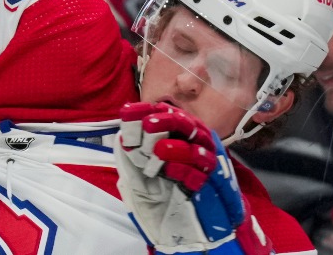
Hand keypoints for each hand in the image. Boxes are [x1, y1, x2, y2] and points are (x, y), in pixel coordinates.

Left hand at [113, 102, 271, 254]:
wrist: (176, 222)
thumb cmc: (158, 190)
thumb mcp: (138, 165)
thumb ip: (133, 146)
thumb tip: (124, 125)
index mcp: (178, 135)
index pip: (167, 113)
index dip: (147, 111)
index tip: (127, 112)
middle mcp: (195, 144)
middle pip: (188, 125)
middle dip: (168, 121)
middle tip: (149, 123)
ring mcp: (205, 164)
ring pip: (198, 148)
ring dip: (177, 147)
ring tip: (158, 149)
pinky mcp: (208, 186)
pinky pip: (200, 175)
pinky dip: (183, 171)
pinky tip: (168, 172)